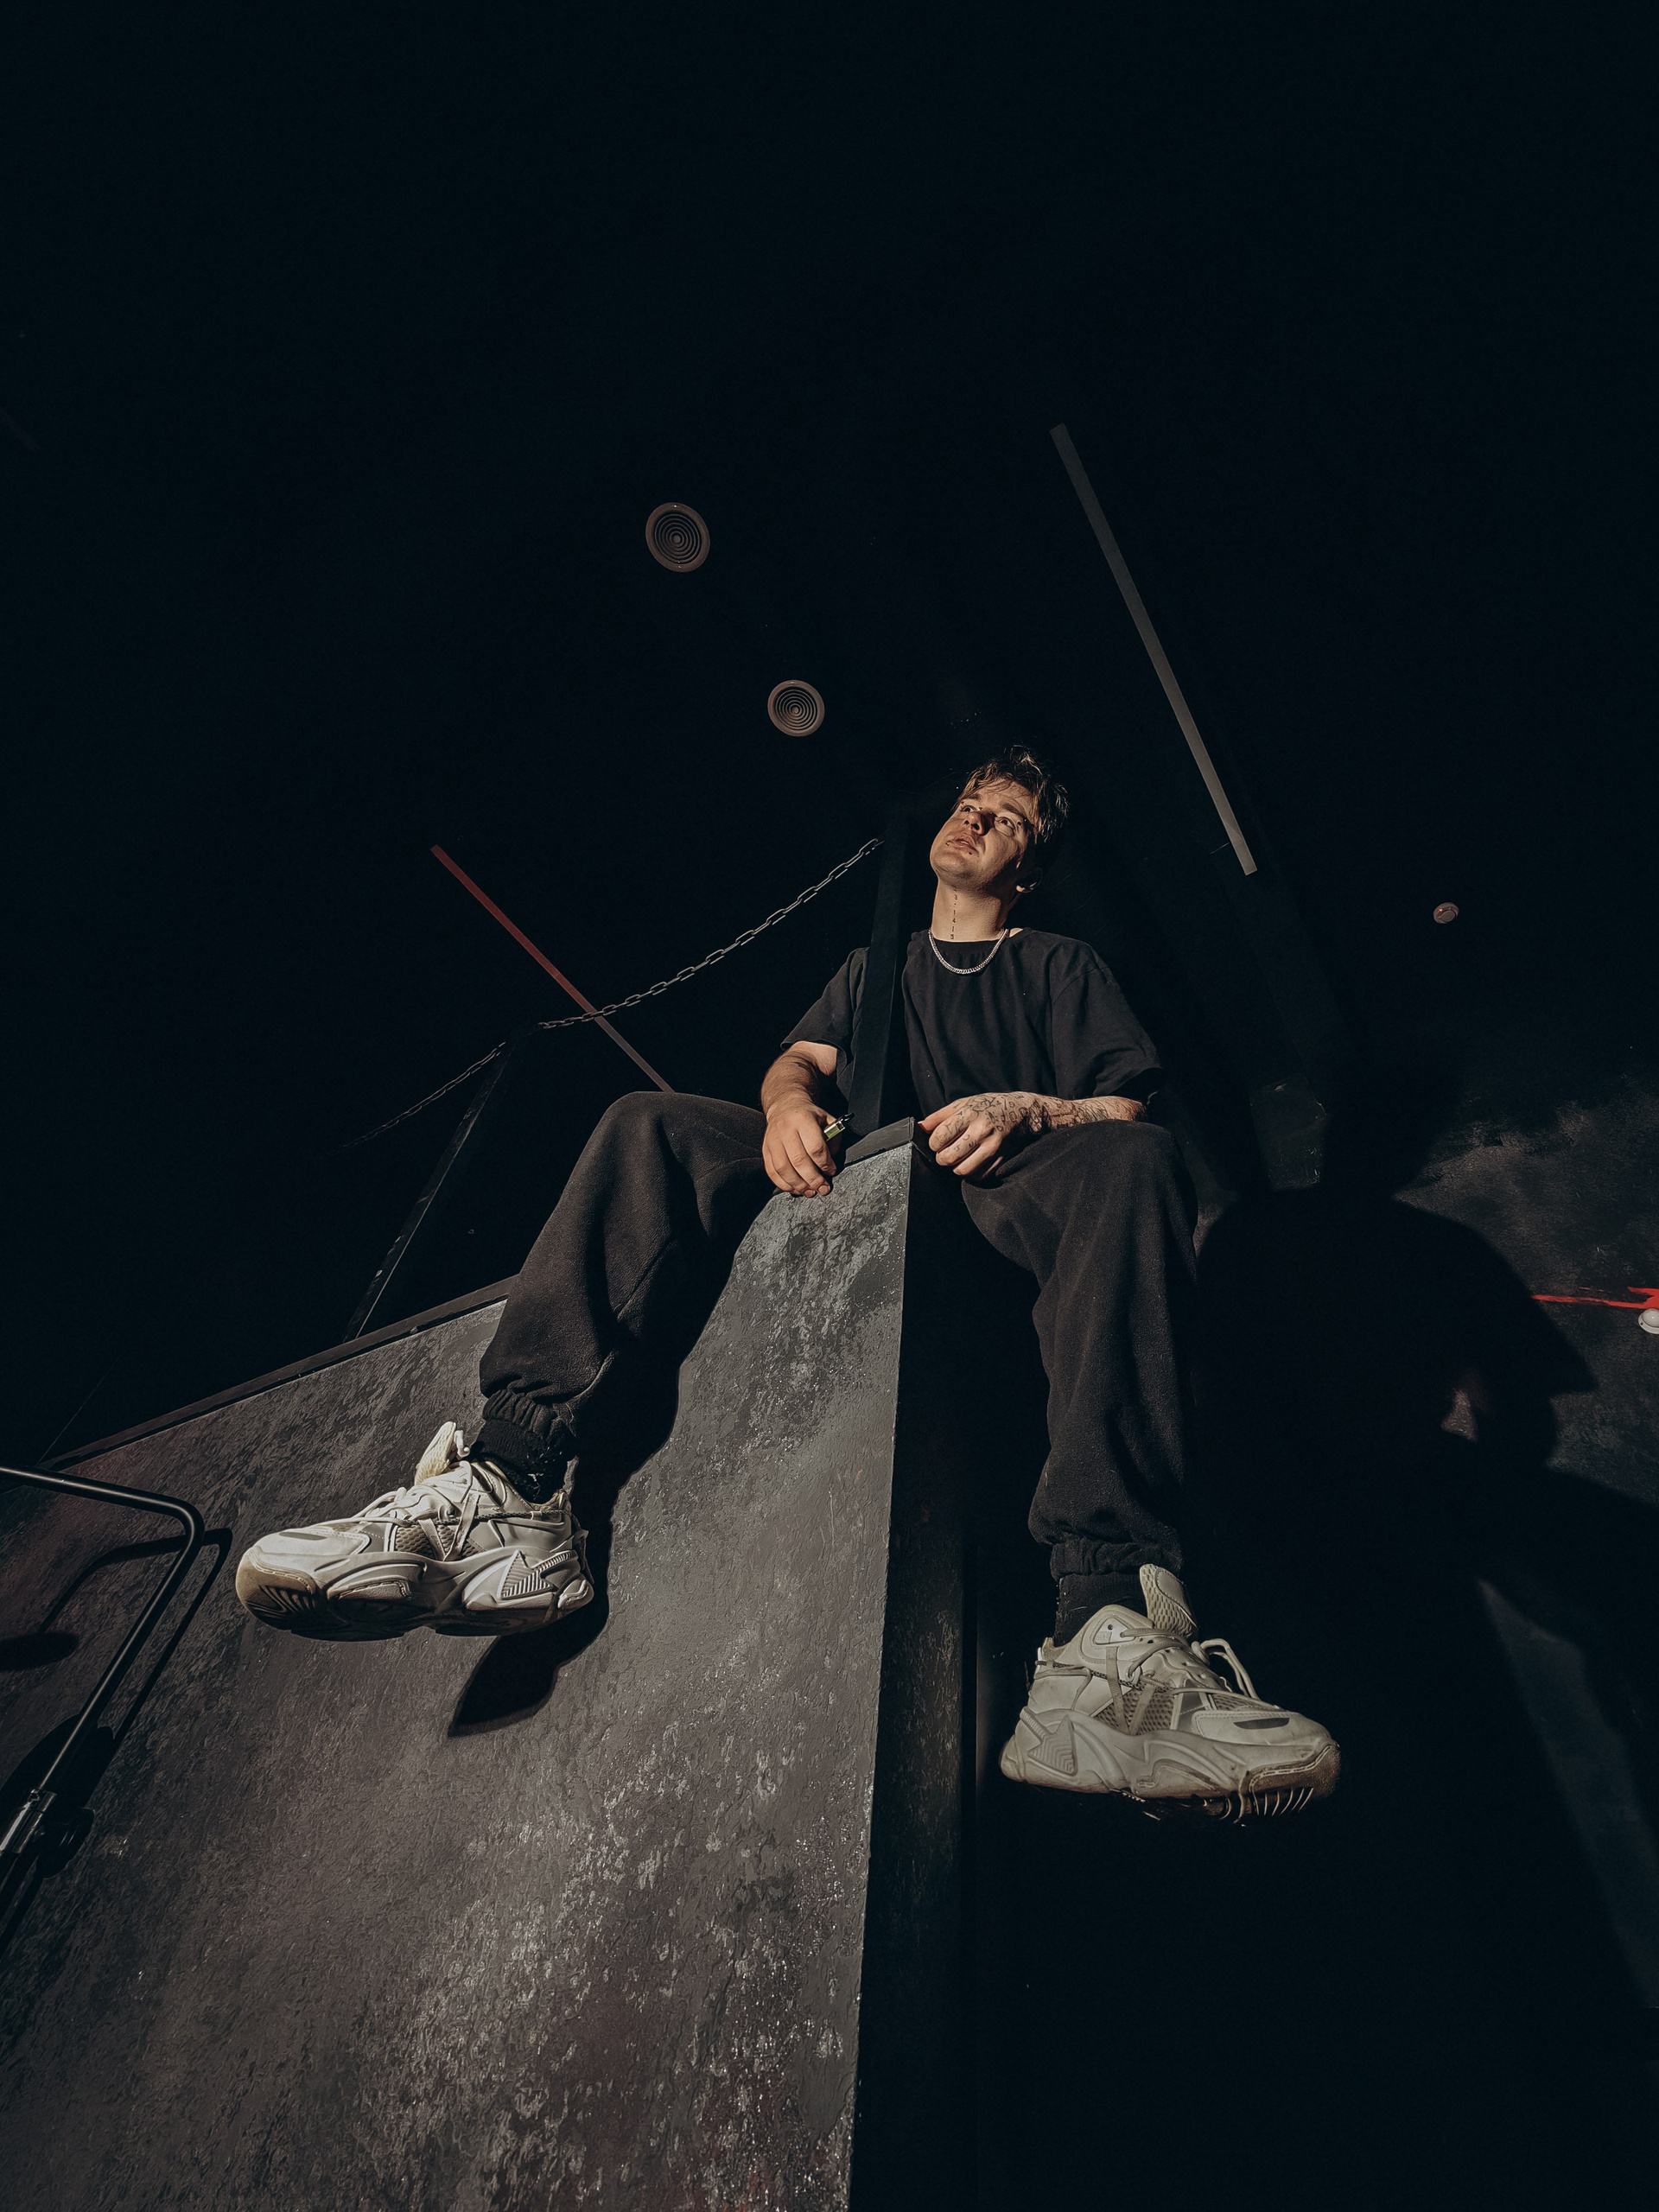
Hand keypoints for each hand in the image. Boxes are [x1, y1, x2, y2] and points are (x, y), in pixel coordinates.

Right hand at [763, 1102, 838, 1195]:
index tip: (831, 1171)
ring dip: (798, 1185)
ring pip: (783, 1168)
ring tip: (810, 1191)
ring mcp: (772, 1140)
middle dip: (813, 1179)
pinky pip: (772, 1171)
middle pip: (799, 1160)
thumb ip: (833, 1139)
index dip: (825, 1163)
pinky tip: (795, 1189)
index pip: (815, 1147)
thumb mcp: (827, 1119)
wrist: (785, 1106)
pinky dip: (784, 1184)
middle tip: (822, 1188)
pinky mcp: (765, 1149)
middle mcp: (785, 1129)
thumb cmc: (808, 1115)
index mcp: (803, 1119)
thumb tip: (831, 1162)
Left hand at [918, 1092, 1040, 1178]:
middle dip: (942, 1157)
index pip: (939, 1138)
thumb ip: (939, 1116)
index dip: (933, 1143)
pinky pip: (978, 1176)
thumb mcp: (963, 1103)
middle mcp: (981, 1130)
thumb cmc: (989, 1107)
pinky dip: (972, 1172)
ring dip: (955, 1167)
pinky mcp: (1001, 1159)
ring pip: (962, 1170)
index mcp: (969, 1113)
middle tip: (946, 1152)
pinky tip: (973, 1160)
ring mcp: (993, 1147)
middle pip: (947, 1157)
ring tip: (959, 1158)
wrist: (1021, 1112)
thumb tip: (920, 1127)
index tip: (937, 1142)